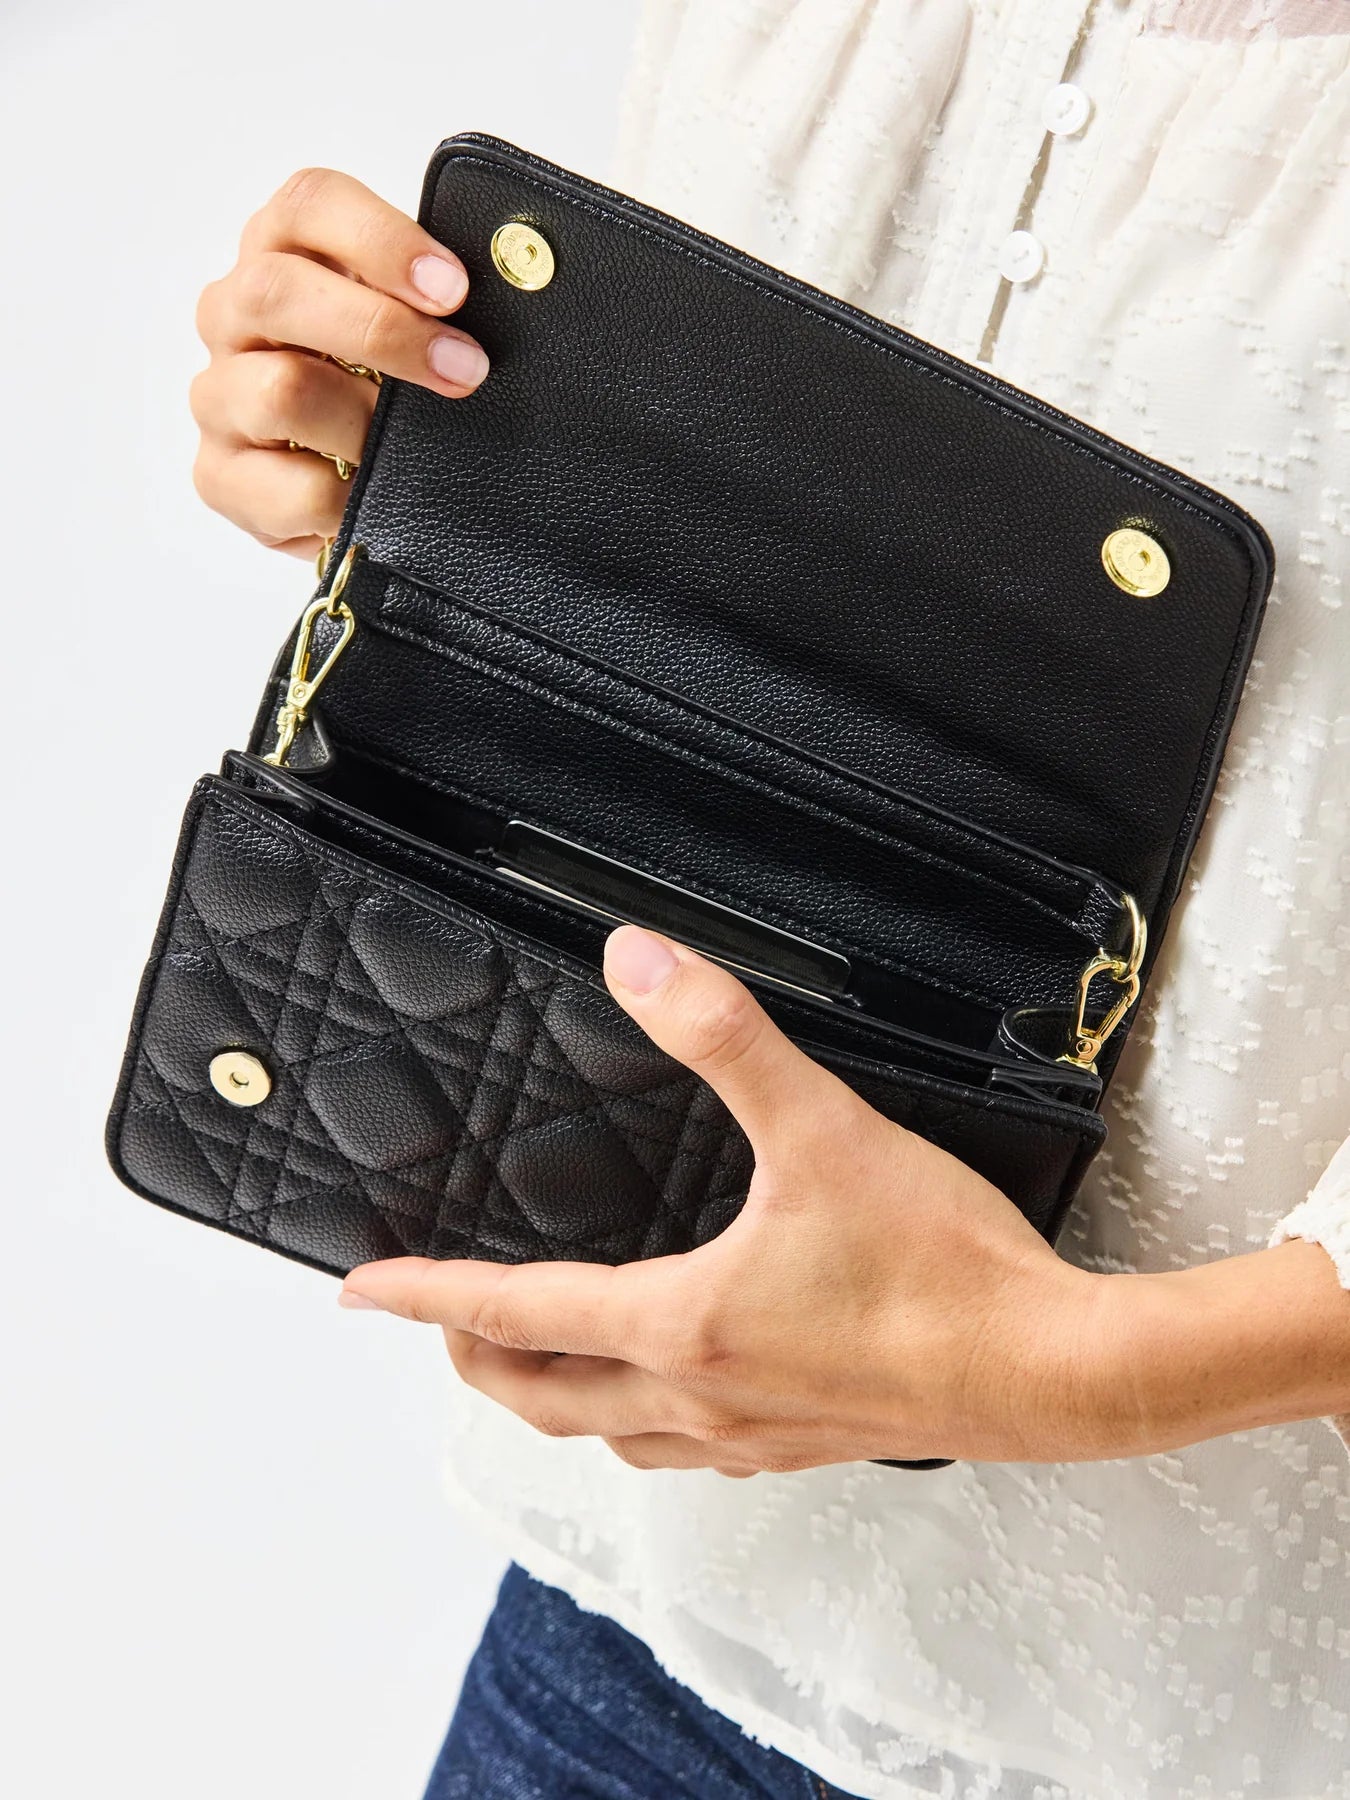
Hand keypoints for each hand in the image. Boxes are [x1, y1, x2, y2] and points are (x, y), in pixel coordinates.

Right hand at [191, 167, 487, 560]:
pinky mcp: (221, 477)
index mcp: (283, 251)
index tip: (454, 288)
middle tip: (465, 368)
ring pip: (279, 391)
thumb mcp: (415, 326)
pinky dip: (347, 498)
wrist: (344, 488)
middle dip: (383, 331)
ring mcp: (218, 396)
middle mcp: (233, 313)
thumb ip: (438, 298)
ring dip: (366, 422)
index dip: (382, 240)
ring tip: (414, 447)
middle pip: (278, 291)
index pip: (308, 204)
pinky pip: (287, 487)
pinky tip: (374, 497)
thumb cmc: (389, 391)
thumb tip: (516, 278)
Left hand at [340, 927, 1349, 1471]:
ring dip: (555, 1400)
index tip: (362, 1291)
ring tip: (536, 1362)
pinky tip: (675, 1395)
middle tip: (438, 1324)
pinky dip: (643, 1424)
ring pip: (613, 1436)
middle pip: (545, 1396)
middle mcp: (700, 1395)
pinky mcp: (811, 1444)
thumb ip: (727, 1037)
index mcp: (683, 1324)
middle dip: (477, 1360)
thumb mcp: (824, 1129)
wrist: (1054, 1373)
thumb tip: (635, 958)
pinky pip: (689, 1451)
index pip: (516, 1313)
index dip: (429, 1296)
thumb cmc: (941, 1266)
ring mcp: (755, 1434)